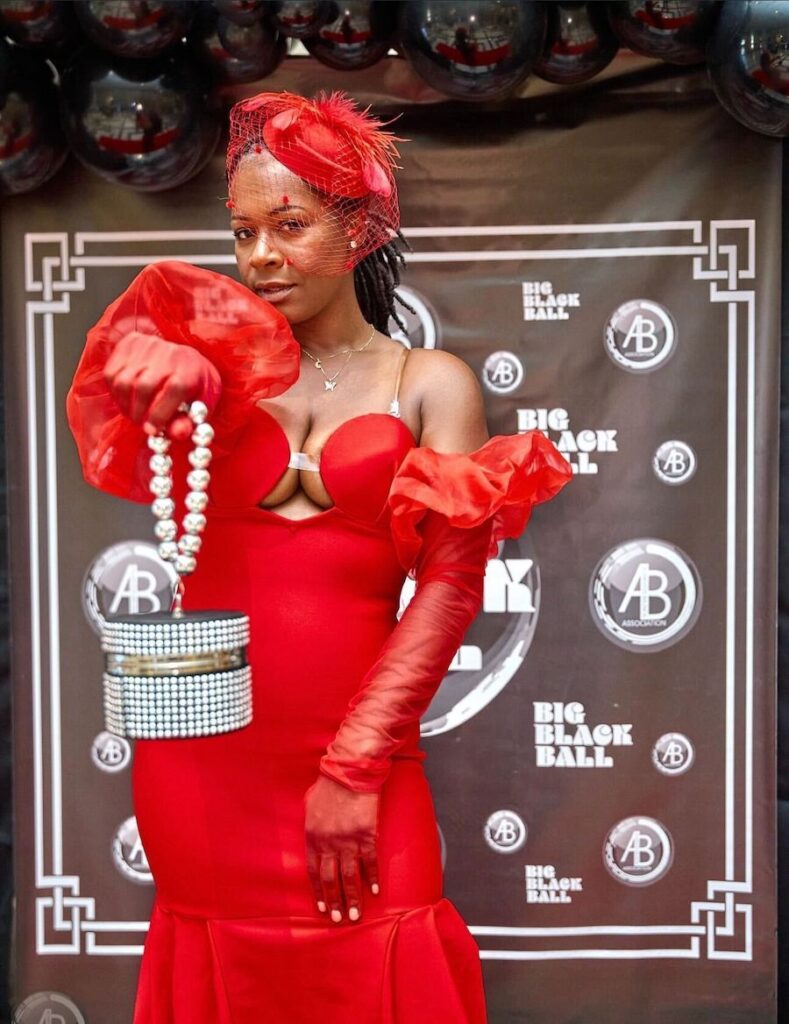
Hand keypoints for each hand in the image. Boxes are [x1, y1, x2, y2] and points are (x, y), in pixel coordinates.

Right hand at [103, 332, 221, 441]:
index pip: (173, 389)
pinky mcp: (130, 344)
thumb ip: (188, 422)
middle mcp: (169, 354)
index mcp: (191, 369)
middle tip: (140, 425)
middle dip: (139, 413)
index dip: (159, 414)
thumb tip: (177, 434)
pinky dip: (115, 392)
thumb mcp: (201, 406)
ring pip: (123, 381)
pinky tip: (126, 400)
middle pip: (144, 386)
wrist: (187, 358)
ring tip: (133, 414)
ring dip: (125, 405)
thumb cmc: (194, 387)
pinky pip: (111, 373)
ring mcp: (148, 346)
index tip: (151, 430)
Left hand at [304, 774, 380, 924]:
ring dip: (352, 898)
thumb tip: (314, 836)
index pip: (312, 871)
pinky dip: (372, 878)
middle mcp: (328, 843)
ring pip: (349, 877)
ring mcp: (348, 841)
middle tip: (338, 919)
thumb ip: (312, 824)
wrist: (351, 771)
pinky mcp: (366, 835)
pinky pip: (370, 862)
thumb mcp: (310, 804)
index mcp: (312, 836)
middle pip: (330, 879)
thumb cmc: (329, 783)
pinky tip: (375, 891)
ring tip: (355, 915)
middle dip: (334, 902)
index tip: (321, 907)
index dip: (318, 891)